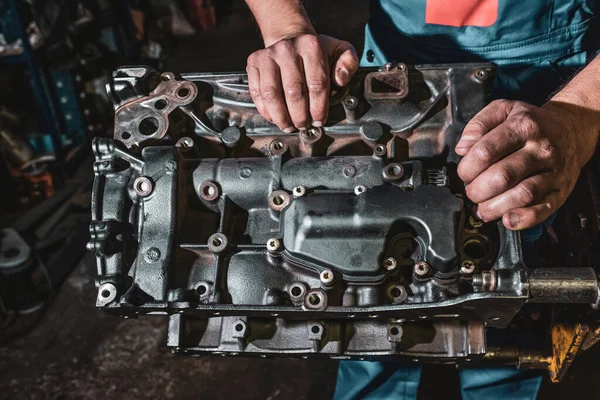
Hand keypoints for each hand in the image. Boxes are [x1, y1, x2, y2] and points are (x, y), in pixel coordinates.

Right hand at [246, 34, 358, 131]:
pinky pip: (257, 93)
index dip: (318, 108)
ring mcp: (267, 56)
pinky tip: (275, 118)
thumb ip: (348, 64)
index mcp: (311, 46)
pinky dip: (266, 110)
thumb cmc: (315, 52)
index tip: (319, 121)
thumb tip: (340, 80)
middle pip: (293, 92)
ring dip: (281, 117)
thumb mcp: (340, 51)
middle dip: (300, 116)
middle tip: (304, 126)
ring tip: (289, 126)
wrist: (289, 39)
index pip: (317, 84)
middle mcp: (287, 49)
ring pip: (272, 94)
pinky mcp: (253, 63)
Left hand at [455, 100, 590, 229]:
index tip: (464, 173)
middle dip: (478, 190)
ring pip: (523, 194)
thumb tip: (462, 147)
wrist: (571, 129)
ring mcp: (553, 171)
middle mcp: (541, 149)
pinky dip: (524, 218)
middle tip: (471, 191)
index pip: (486, 151)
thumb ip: (478, 124)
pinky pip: (544, 209)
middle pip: (503, 176)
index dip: (467, 167)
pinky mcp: (561, 190)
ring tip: (482, 208)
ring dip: (495, 207)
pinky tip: (507, 219)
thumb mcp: (504, 109)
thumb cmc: (530, 123)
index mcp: (523, 126)